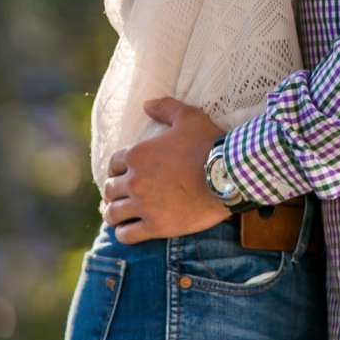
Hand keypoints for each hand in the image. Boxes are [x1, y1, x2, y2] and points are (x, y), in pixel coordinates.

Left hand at [101, 97, 229, 243]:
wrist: (229, 175)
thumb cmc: (209, 144)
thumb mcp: (189, 117)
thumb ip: (166, 108)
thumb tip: (146, 104)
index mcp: (138, 155)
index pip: (113, 164)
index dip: (117, 169)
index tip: (123, 174)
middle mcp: (135, 181)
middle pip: (110, 190)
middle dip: (114, 192)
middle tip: (121, 196)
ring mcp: (144, 205)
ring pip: (113, 214)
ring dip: (114, 214)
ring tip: (120, 216)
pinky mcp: (156, 226)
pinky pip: (127, 235)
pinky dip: (124, 234)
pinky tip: (129, 231)